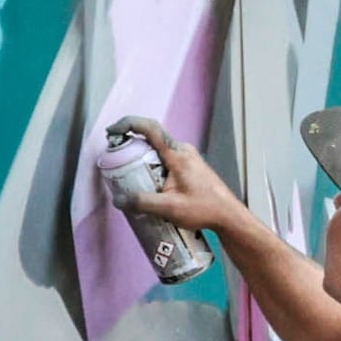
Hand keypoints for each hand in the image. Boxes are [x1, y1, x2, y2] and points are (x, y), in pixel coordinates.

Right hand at [109, 119, 248, 234]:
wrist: (228, 216)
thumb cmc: (205, 209)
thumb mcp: (169, 208)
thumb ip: (142, 203)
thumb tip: (118, 199)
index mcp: (178, 154)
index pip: (150, 128)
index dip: (128, 124)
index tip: (112, 132)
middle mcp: (183, 150)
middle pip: (150, 140)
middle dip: (130, 147)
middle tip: (115, 163)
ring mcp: (187, 158)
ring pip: (157, 151)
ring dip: (141, 160)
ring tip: (129, 179)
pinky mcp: (188, 167)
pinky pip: (164, 160)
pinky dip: (152, 167)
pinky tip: (147, 186)